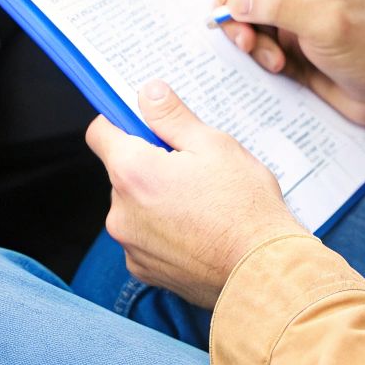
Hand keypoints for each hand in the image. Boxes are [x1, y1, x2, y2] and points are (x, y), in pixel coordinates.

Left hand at [87, 79, 306, 307]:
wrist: (263, 271)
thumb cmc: (245, 207)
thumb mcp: (214, 145)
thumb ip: (172, 117)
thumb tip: (148, 92)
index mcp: (132, 172)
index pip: (101, 133)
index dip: (122, 122)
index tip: (146, 125)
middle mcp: (120, 211)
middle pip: (122, 172)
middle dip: (150, 165)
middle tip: (194, 169)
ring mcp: (130, 245)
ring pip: (135, 207)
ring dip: (157, 200)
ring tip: (203, 204)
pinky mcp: (144, 270)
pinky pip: (145, 239)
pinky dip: (164, 232)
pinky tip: (199, 232)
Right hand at [214, 0, 364, 144]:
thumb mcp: (327, 24)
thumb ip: (280, 7)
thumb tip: (239, 0)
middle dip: (238, 8)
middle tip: (242, 34)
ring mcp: (291, 13)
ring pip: (244, 12)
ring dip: (248, 35)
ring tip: (269, 56)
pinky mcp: (285, 40)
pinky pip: (253, 39)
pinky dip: (257, 53)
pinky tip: (277, 65)